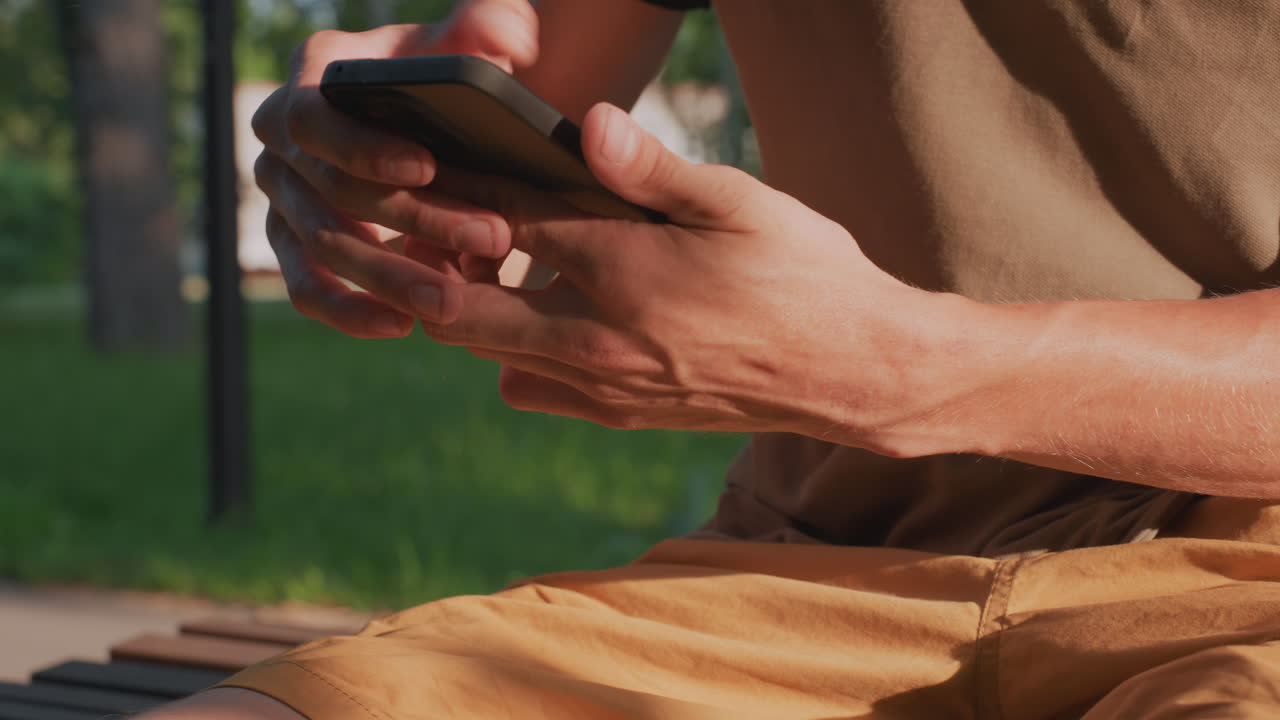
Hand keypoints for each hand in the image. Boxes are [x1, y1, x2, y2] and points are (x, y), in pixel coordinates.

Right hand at [251, 0, 538, 337]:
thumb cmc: (449, 74)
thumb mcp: (472, 37)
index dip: (364, 145)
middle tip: (492, 238)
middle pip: (334, 190)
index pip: (316, 115)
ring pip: (325, 246)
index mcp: (313, 76)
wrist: (436, 121)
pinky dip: (349, 311)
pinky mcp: (296, 247)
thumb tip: (506, 40)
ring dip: (390, 278)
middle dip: (416, 218)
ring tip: (453, 305)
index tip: (427, 166)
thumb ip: (491, 23)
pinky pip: (307, 288)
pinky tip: (401, 327)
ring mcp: (285, 196)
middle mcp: (283, 137)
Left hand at [423, 103, 944, 446]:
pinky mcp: (621, 415)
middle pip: (461, 308)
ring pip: (487, 353)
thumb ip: (655, 169)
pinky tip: (542, 321)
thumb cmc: (806, 278)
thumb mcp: (741, 204)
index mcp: (622, 270)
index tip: (427, 169)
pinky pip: (533, 390)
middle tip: (422, 228)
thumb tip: (588, 124)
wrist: (852, 373)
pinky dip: (514, 356)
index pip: (504, 223)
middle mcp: (598, 338)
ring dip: (467, 311)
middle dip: (425, 266)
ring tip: (478, 270)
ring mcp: (605, 386)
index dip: (459, 192)